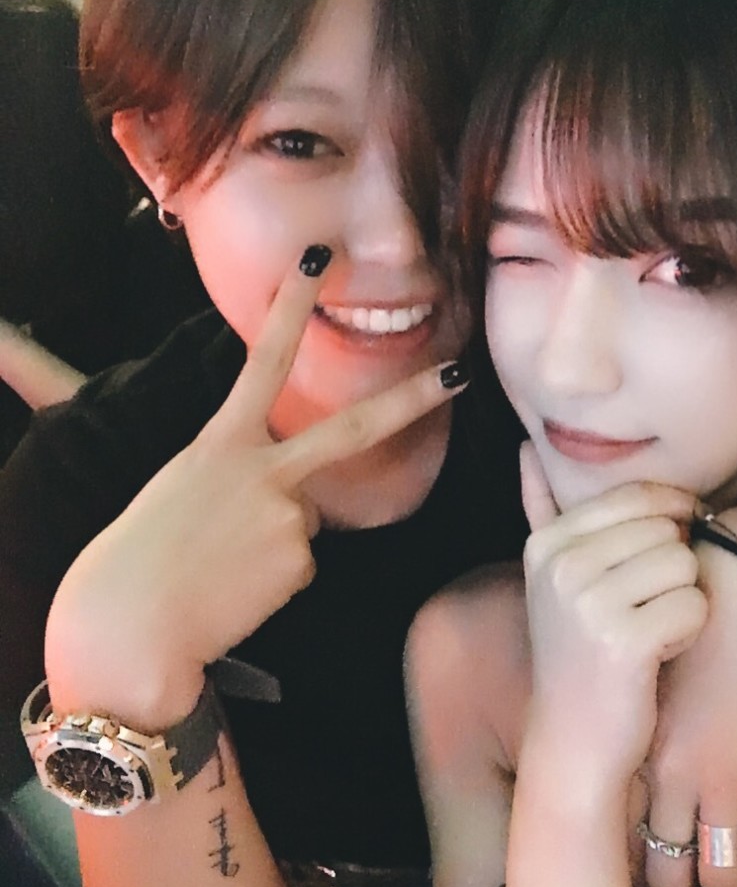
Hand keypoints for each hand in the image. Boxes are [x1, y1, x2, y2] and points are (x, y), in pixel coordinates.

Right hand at [46, 254, 466, 721]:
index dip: (291, 307)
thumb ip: (241, 477)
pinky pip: (300, 562)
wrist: (127, 627)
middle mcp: (264, 471)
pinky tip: (237, 590)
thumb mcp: (181, 492)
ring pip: (306, 520)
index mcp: (219, 444)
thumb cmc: (139, 559)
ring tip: (221, 566)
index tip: (318, 260)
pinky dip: (274, 576)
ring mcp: (290, 516)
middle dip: (413, 398)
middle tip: (460, 372)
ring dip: (275, 539)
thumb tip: (295, 504)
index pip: (262, 361)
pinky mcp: (302, 563)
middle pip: (353, 428)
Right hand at [519, 443, 706, 779]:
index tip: (652, 570)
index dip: (668, 525)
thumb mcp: (551, 578)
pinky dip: (688, 633)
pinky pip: (694, 605)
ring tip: (647, 632)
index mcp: (547, 543)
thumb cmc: (578, 653)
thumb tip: (525, 449)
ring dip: (681, 602)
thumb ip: (541, 510)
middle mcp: (561, 565)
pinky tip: (656, 656)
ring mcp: (589, 602)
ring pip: (685, 564)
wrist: (574, 742)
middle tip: (640, 613)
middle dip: (670, 571)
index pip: (638, 497)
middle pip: (667, 528)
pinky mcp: (625, 640)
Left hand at [644, 533, 736, 886]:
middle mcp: (670, 773)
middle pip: (665, 872)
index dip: (633, 875)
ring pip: (722, 876)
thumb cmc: (698, 621)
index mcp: (638, 747)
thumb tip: (643, 757)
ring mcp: (721, 778)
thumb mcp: (653, 675)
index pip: (624, 834)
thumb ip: (644, 722)